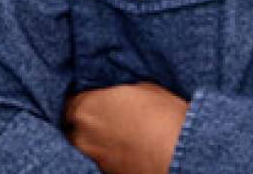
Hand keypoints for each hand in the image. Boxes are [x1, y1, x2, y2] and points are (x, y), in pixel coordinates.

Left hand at [64, 82, 188, 173]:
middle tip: (107, 115)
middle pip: (74, 124)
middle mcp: (81, 134)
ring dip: (96, 138)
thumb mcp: (144, 88)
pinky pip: (99, 159)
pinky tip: (125, 148)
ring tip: (118, 134)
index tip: (97, 98)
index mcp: (85, 107)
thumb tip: (117, 94)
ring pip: (85, 144)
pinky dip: (108, 153)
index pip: (71, 100)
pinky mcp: (105, 173)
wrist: (181, 156)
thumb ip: (119, 91)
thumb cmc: (164, 118)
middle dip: (87, 119)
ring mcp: (92, 157)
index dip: (85, 98)